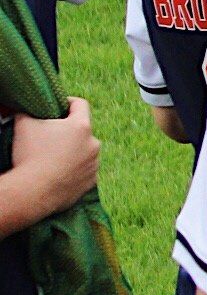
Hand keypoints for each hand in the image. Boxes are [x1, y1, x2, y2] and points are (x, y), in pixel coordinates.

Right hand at [9, 101, 100, 219]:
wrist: (34, 192)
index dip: (67, 102)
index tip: (57, 106)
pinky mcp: (91, 181)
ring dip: (73, 151)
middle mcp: (94, 143)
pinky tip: (58, 172)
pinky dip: (74, 169)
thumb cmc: (30, 155)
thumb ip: (28, 112)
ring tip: (52, 158)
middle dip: (68, 131)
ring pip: (84, 151)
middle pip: (82, 130)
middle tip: (49, 137)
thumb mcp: (24, 125)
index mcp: (81, 126)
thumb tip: (27, 110)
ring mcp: (94, 164)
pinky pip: (84, 170)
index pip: (80, 104)